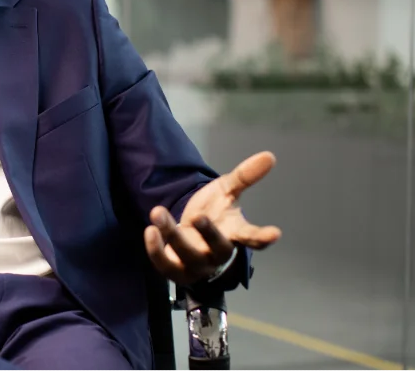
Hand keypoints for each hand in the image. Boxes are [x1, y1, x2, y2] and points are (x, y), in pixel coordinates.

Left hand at [144, 151, 281, 285]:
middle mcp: (218, 253)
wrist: (190, 233)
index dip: (263, 237)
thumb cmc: (214, 212)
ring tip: (158, 212)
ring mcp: (197, 265)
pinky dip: (156, 250)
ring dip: (172, 235)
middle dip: (208, 233)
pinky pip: (165, 265)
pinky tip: (150, 231)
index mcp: (235, 234)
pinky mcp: (176, 270)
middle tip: (198, 216)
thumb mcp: (227, 191)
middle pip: (218, 248)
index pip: (253, 238)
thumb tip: (269, 155)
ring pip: (187, 255)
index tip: (275, 233)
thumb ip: (244, 176)